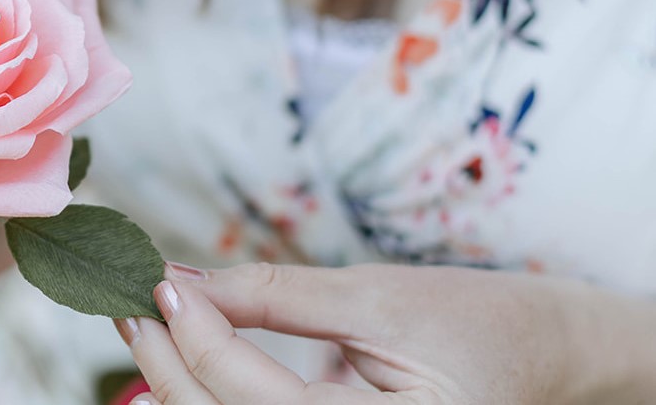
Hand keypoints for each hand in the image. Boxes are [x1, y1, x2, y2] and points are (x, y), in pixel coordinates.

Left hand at [116, 262, 655, 404]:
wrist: (540, 355)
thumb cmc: (475, 321)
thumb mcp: (375, 296)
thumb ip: (276, 293)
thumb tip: (185, 279)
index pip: (254, 396)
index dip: (199, 335)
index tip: (161, 282)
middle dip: (169, 366)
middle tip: (133, 304)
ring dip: (178, 385)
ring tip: (147, 326)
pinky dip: (210, 399)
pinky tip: (185, 361)